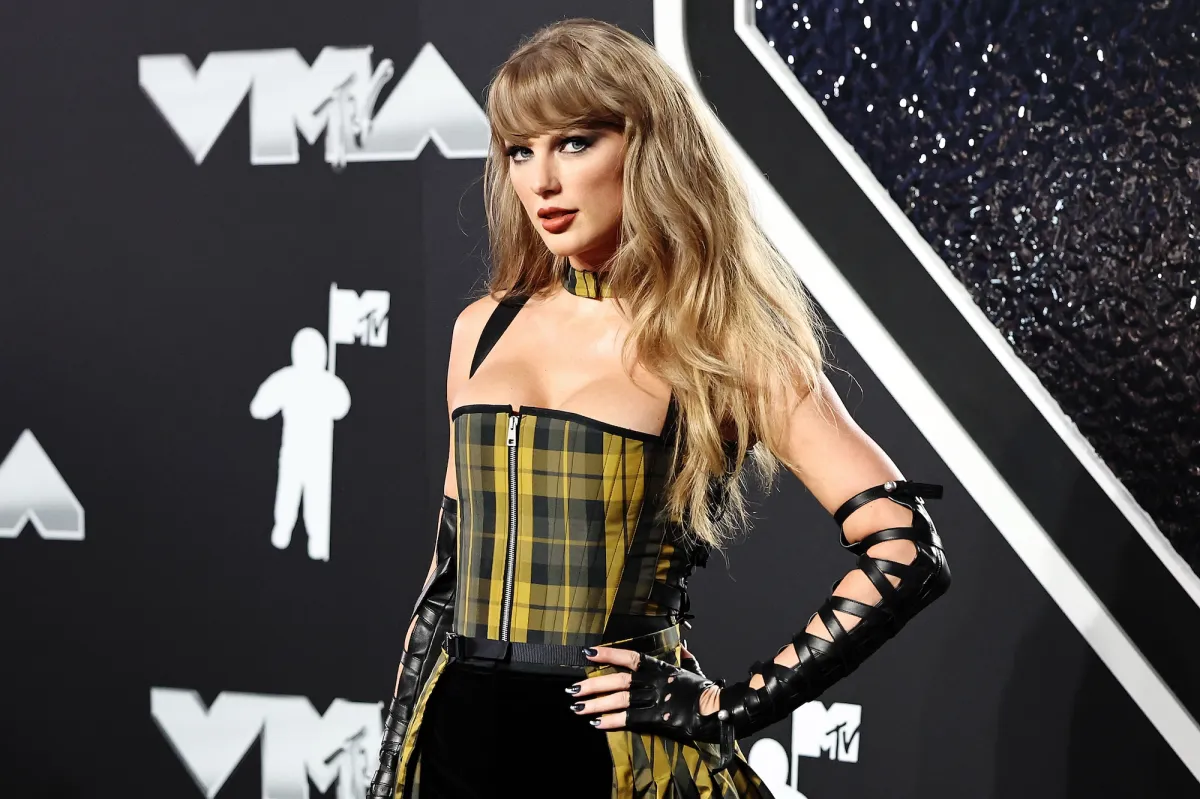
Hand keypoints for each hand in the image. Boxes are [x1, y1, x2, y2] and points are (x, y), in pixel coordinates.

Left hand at [567, 646, 724, 737]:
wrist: (721, 709)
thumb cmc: (708, 691)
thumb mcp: (695, 670)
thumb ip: (685, 659)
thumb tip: (684, 647)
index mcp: (662, 668)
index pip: (630, 657)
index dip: (608, 654)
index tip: (589, 653)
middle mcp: (655, 681)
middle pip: (619, 681)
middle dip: (593, 685)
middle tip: (573, 689)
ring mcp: (656, 700)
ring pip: (620, 700)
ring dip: (596, 704)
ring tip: (577, 706)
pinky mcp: (659, 719)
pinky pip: (631, 719)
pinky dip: (612, 721)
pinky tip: (597, 723)